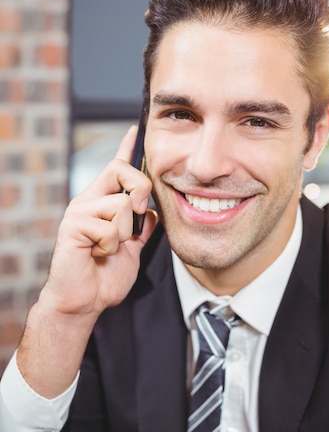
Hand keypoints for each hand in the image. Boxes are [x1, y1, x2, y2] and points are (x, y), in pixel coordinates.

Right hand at [43, 126, 156, 319]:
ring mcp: (79, 212)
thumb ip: (141, 230)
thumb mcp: (132, 249)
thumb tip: (151, 213)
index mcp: (103, 203)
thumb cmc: (105, 277)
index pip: (116, 168)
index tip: (136, 130)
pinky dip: (110, 248)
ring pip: (121, 205)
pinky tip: (97, 255)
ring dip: (123, 235)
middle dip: (140, 190)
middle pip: (121, 171)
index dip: (126, 148)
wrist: (85, 301)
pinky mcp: (73, 226)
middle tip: (138, 213)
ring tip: (108, 249)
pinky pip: (109, 229)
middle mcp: (89, 201)